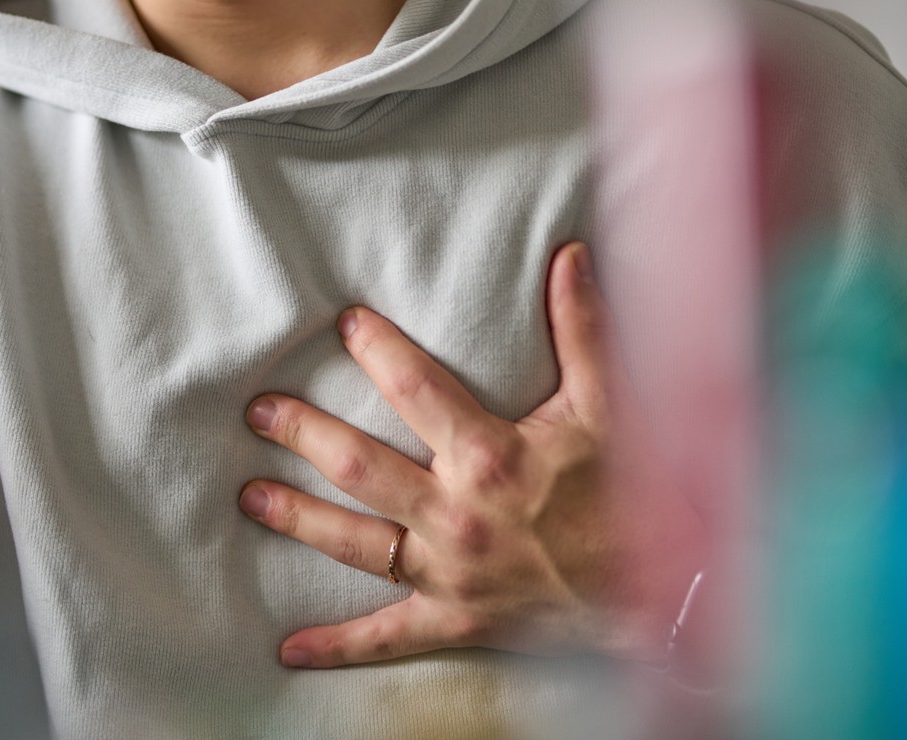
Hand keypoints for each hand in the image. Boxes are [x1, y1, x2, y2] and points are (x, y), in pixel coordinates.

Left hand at [238, 242, 706, 668]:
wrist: (658, 594)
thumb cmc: (628, 494)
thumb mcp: (609, 407)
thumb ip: (583, 331)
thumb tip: (570, 256)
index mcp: (491, 457)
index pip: (416, 390)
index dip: (377, 351)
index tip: (345, 324)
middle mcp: (456, 515)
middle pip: (359, 466)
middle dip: (303, 435)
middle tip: (259, 411)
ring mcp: (447, 573)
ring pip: (354, 542)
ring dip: (297, 517)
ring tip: (248, 496)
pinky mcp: (450, 620)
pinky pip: (385, 638)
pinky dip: (337, 646)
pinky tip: (289, 649)